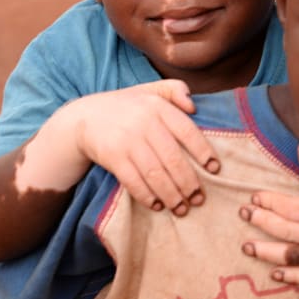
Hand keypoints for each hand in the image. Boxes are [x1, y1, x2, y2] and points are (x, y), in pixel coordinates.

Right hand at [68, 80, 219, 215]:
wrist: (84, 117)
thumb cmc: (126, 107)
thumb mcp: (149, 90)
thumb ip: (174, 90)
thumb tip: (194, 104)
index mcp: (157, 106)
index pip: (187, 131)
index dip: (203, 151)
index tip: (215, 169)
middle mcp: (144, 123)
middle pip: (173, 159)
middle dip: (189, 183)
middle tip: (198, 199)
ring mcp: (127, 141)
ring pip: (156, 174)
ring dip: (171, 195)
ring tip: (181, 208)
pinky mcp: (113, 157)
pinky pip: (134, 182)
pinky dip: (147, 196)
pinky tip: (157, 205)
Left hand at [238, 144, 298, 283]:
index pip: (289, 209)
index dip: (268, 203)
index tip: (253, 197)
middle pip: (287, 232)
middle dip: (261, 224)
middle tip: (243, 215)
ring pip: (296, 258)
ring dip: (269, 253)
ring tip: (249, 247)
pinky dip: (295, 276)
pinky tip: (276, 272)